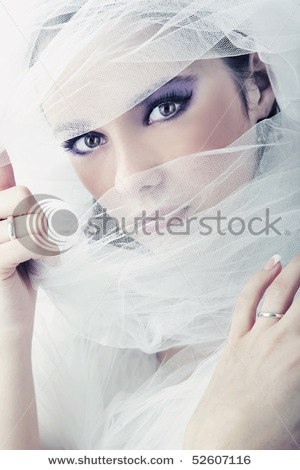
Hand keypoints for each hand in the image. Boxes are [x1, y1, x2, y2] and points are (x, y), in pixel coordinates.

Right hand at [0, 153, 56, 342]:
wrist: (10, 321)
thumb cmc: (18, 275)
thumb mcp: (16, 231)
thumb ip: (9, 197)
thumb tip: (3, 153)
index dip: (1, 161)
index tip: (4, 149)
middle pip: (22, 195)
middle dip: (42, 218)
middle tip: (43, 242)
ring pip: (30, 219)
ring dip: (48, 240)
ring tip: (41, 257)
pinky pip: (29, 242)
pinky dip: (47, 252)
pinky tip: (43, 265)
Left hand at [183, 252, 299, 449]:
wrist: (225, 443)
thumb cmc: (272, 436)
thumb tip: (299, 349)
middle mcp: (287, 339)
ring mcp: (259, 335)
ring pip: (282, 290)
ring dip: (296, 267)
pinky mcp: (237, 337)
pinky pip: (249, 300)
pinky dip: (260, 278)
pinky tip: (271, 265)